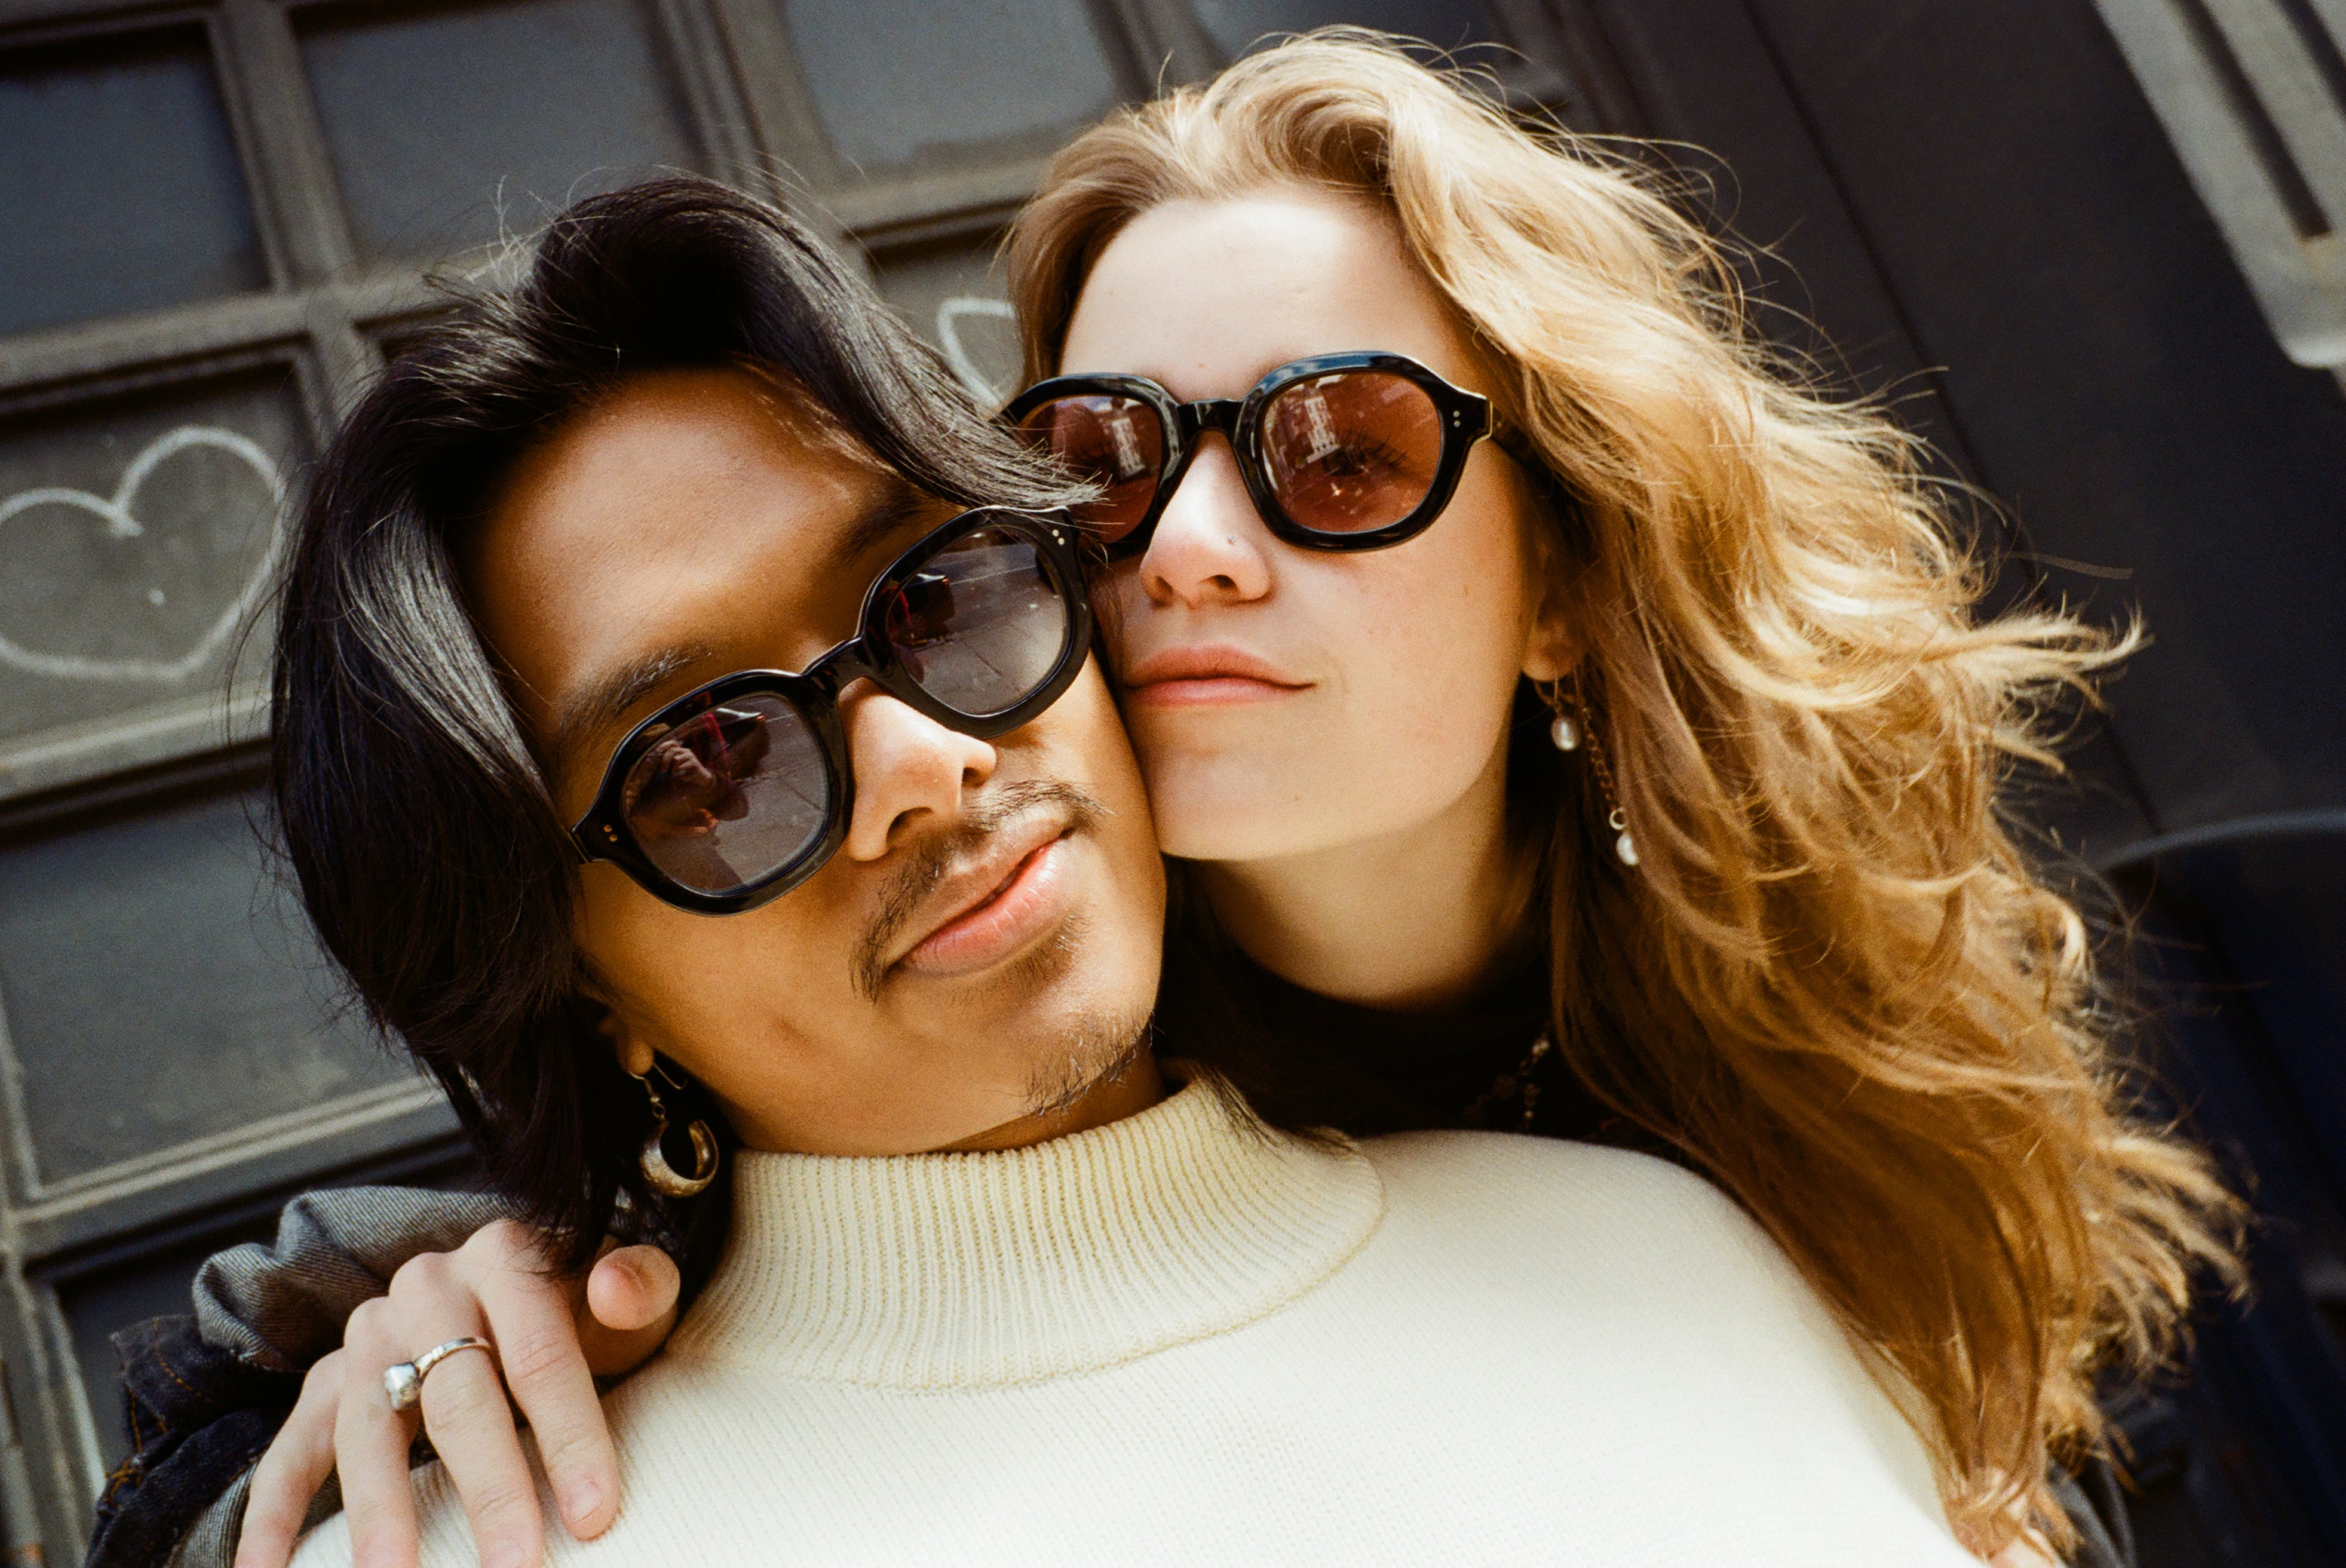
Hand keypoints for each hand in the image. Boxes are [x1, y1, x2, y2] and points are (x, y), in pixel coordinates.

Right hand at [233, 1221, 681, 1567]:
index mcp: (507, 1257)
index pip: (542, 1356)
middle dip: (490, 1490)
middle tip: (516, 1565)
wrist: (522, 1284)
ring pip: (369, 1426)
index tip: (593, 1515)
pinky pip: (291, 1447)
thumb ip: (641, 1286)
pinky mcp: (326, 1378)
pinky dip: (273, 1513)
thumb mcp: (629, 1292)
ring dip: (380, 1512)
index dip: (570, 1438)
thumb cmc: (587, 1307)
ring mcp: (369, 1333)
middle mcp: (429, 1287)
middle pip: (460, 1398)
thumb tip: (617, 1285)